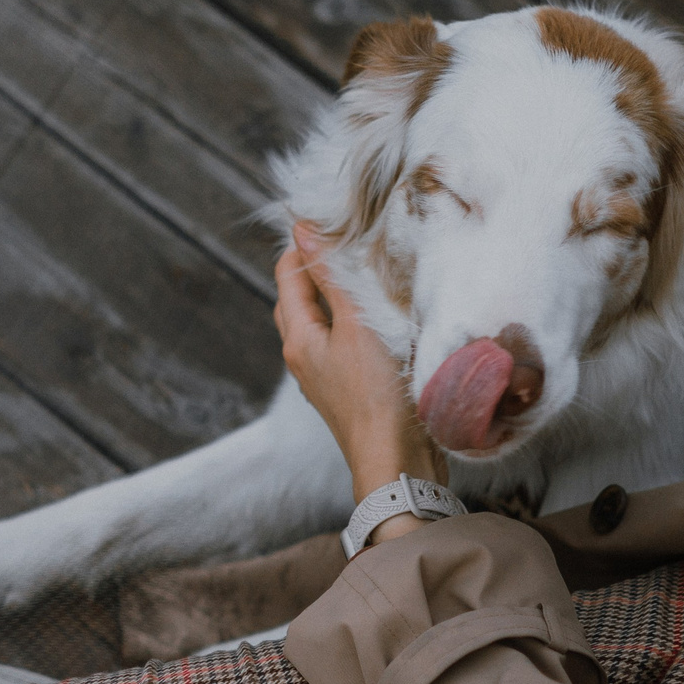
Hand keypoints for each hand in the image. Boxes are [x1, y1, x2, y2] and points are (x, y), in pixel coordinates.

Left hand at [275, 224, 446, 541]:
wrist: (396, 463)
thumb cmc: (376, 395)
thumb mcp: (357, 325)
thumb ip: (332, 277)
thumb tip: (304, 231)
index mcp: (298, 338)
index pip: (287, 276)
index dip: (302, 244)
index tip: (329, 219)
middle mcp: (303, 358)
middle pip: (299, 300)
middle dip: (316, 268)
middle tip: (347, 242)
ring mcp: (324, 378)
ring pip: (322, 323)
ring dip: (337, 297)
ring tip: (365, 273)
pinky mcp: (348, 392)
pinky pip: (341, 345)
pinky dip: (353, 323)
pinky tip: (379, 319)